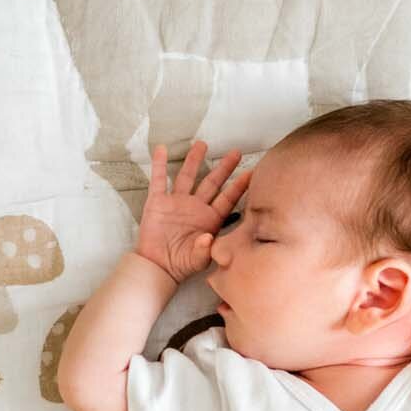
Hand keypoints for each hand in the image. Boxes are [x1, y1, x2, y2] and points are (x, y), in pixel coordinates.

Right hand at [137, 140, 250, 282]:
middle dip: (224, 168)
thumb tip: (207, 238)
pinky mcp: (158, 202)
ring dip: (194, 160)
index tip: (252, 174)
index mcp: (210, 219)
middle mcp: (196, 207)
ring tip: (202, 144)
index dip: (239, 186)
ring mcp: (177, 202)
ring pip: (188, 176)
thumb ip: (203, 250)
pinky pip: (158, 180)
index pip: (228, 199)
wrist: (157, 267)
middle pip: (212, 183)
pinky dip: (159, 165)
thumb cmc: (181, 264)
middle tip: (236, 152)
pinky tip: (162, 149)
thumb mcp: (197, 260)